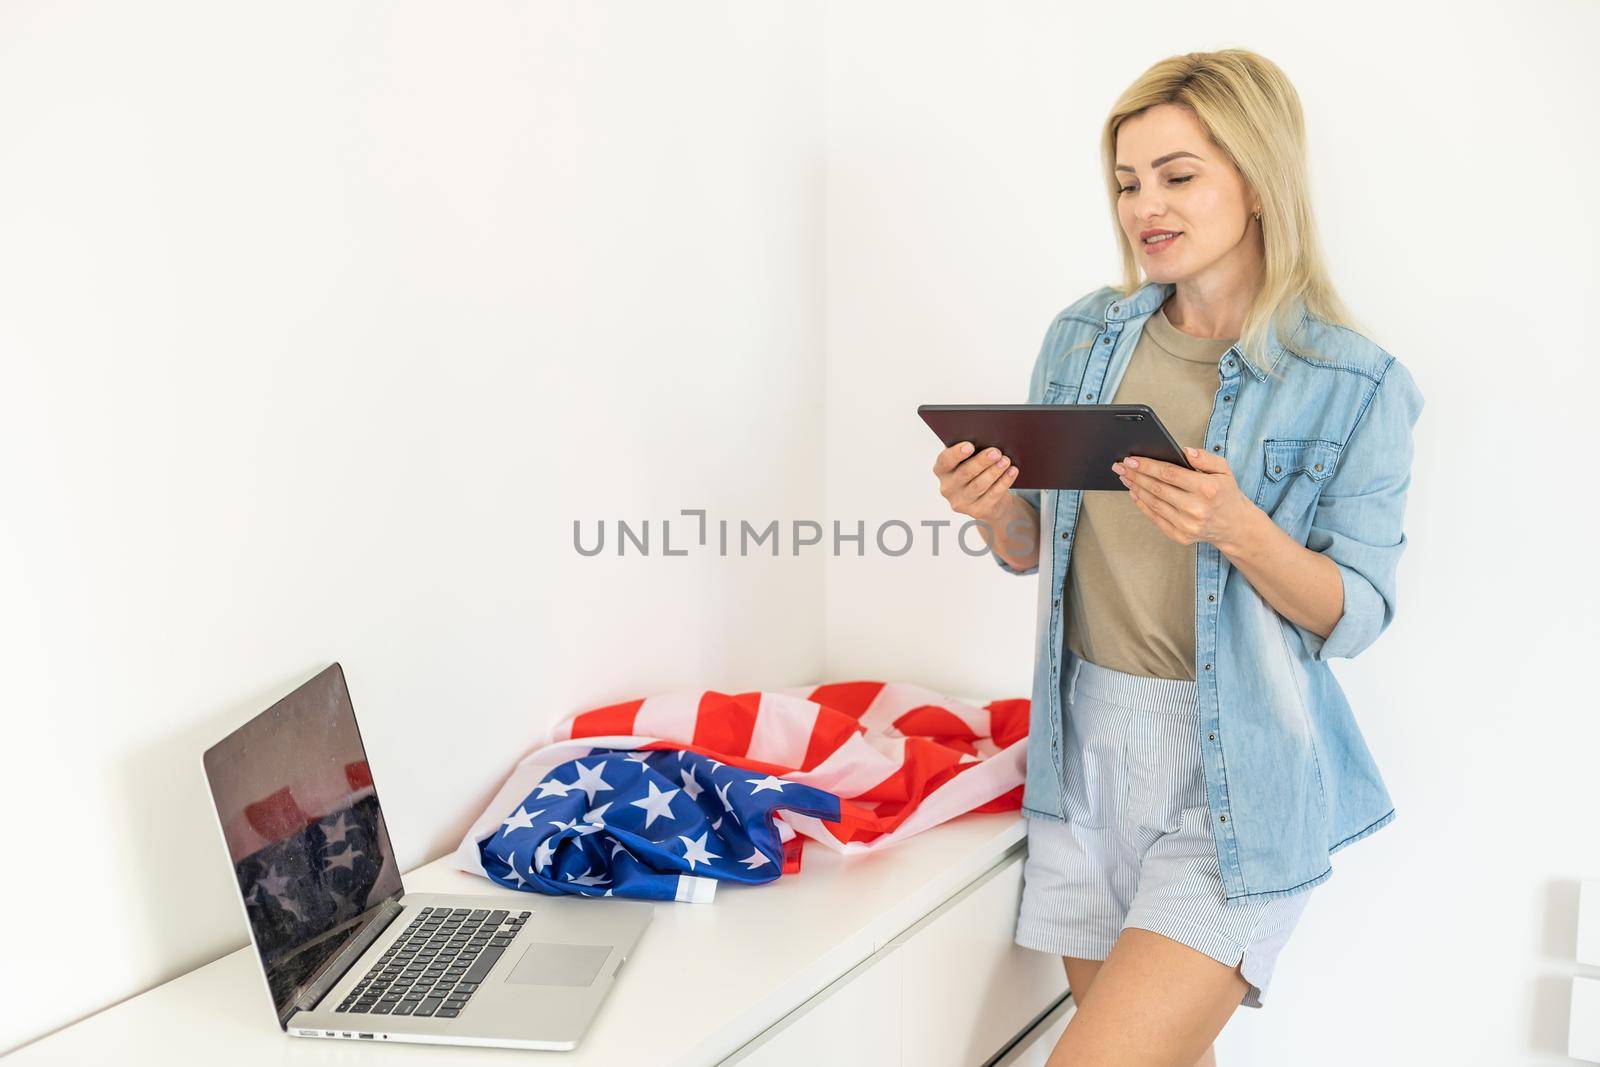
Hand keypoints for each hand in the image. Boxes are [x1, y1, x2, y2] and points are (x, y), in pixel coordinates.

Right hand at [932, 441, 1017, 525]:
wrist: (987, 499)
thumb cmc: (976, 471)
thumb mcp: (968, 460)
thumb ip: (969, 450)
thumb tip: (984, 438)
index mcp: (942, 471)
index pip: (945, 461)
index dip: (956, 453)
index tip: (970, 445)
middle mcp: (947, 488)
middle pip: (965, 473)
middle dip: (982, 461)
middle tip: (996, 452)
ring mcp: (961, 502)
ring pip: (979, 485)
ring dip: (994, 471)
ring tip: (1006, 460)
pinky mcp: (977, 511)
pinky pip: (992, 495)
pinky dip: (1004, 482)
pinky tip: (1012, 471)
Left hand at [1111, 446, 1259, 552]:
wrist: (1233, 525)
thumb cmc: (1225, 494)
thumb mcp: (1223, 470)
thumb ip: (1205, 458)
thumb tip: (1185, 451)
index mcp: (1207, 489)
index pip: (1170, 474)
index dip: (1147, 466)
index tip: (1131, 459)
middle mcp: (1196, 509)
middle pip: (1157, 488)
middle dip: (1136, 475)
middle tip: (1121, 466)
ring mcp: (1187, 525)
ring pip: (1153, 503)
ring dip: (1136, 488)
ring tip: (1126, 477)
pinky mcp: (1180, 536)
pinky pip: (1155, 518)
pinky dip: (1142, 504)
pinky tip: (1135, 493)